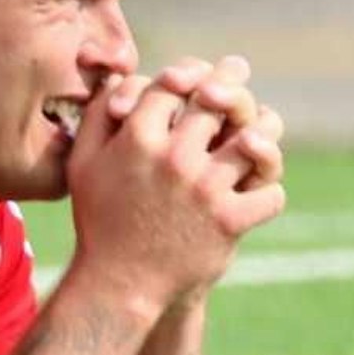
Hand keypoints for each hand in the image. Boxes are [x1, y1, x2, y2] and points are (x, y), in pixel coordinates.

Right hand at [66, 72, 286, 312]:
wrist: (118, 285)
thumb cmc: (101, 220)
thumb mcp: (83, 165)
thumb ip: (98, 117)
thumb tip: (118, 78)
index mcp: (135, 141)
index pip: (171, 85)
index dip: (187, 72)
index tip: (198, 72)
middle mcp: (172, 159)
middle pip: (217, 100)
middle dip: (231, 82)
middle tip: (238, 70)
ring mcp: (204, 189)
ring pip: (256, 140)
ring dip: (263, 133)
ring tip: (263, 129)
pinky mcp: (228, 221)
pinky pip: (270, 193)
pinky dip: (268, 191)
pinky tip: (258, 191)